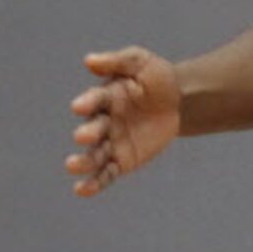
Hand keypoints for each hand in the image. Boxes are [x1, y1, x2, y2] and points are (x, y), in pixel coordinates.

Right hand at [66, 48, 180, 195]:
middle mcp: (104, 121)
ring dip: (85, 162)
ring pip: (96, 154)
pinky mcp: (123, 160)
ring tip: (72, 166)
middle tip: (82, 137)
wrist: (180, 101)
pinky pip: (108, 173)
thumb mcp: (140, 62)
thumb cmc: (155, 78)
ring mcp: (112, 142)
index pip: (94, 101)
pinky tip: (83, 190)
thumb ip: (117, 61)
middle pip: (94, 129)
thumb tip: (89, 61)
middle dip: (88, 133)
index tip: (79, 107)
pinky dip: (96, 182)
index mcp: (105, 98)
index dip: (88, 103)